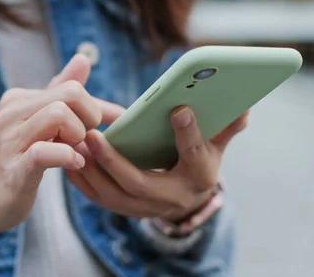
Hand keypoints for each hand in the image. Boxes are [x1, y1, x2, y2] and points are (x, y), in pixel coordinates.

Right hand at [0, 54, 124, 269]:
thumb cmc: (16, 159)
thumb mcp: (36, 121)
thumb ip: (59, 91)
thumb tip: (83, 58)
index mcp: (19, 99)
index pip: (71, 87)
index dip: (99, 106)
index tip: (118, 121)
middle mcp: (12, 113)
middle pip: (70, 94)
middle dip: (90, 116)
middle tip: (86, 139)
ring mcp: (10, 140)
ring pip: (59, 115)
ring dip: (78, 135)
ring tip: (76, 151)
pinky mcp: (14, 169)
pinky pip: (46, 152)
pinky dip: (67, 157)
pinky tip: (74, 164)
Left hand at [68, 106, 247, 222]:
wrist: (185, 195)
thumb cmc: (199, 161)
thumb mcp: (217, 143)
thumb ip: (226, 124)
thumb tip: (245, 103)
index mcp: (199, 176)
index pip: (195, 155)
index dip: (189, 133)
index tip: (178, 109)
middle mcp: (172, 198)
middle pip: (140, 183)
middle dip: (114, 161)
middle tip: (93, 135)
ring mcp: (146, 209)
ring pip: (113, 195)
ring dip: (91, 170)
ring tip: (75, 143)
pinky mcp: (125, 209)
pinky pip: (99, 198)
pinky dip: (82, 180)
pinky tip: (69, 158)